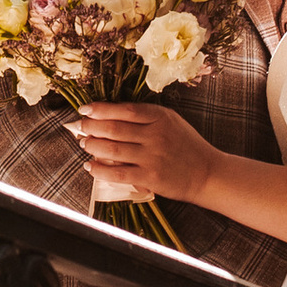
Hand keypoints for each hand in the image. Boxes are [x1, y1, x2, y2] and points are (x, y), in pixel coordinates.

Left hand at [72, 102, 215, 201]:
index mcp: (160, 117)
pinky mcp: (150, 177)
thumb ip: (145, 116)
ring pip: (112, 149)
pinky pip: (117, 173)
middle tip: (79, 127)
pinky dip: (99, 170)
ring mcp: (152, 157)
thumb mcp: (171, 121)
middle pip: (113, 128)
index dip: (100, 109)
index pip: (123, 110)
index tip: (85, 110)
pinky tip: (90, 166)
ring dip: (92, 146)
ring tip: (83, 144)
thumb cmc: (186, 145)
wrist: (207, 173)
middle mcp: (155, 135)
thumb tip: (111, 114)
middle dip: (90, 127)